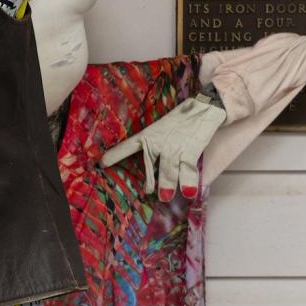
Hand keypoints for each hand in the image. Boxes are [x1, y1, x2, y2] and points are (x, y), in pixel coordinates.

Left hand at [102, 93, 227, 199]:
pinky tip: (189, 193)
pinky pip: (188, 169)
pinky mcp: (190, 150)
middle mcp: (159, 141)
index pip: (129, 145)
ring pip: (169, 169)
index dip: (116, 154)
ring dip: (168, 183)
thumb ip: (153, 145)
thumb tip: (150, 168)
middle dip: (149, 178)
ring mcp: (175, 146)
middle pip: (150, 162)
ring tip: (165, 198)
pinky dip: (189, 181)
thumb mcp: (162, 129)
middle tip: (147, 192)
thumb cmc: (181, 121)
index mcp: (150, 135)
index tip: (102, 163)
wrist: (204, 106)